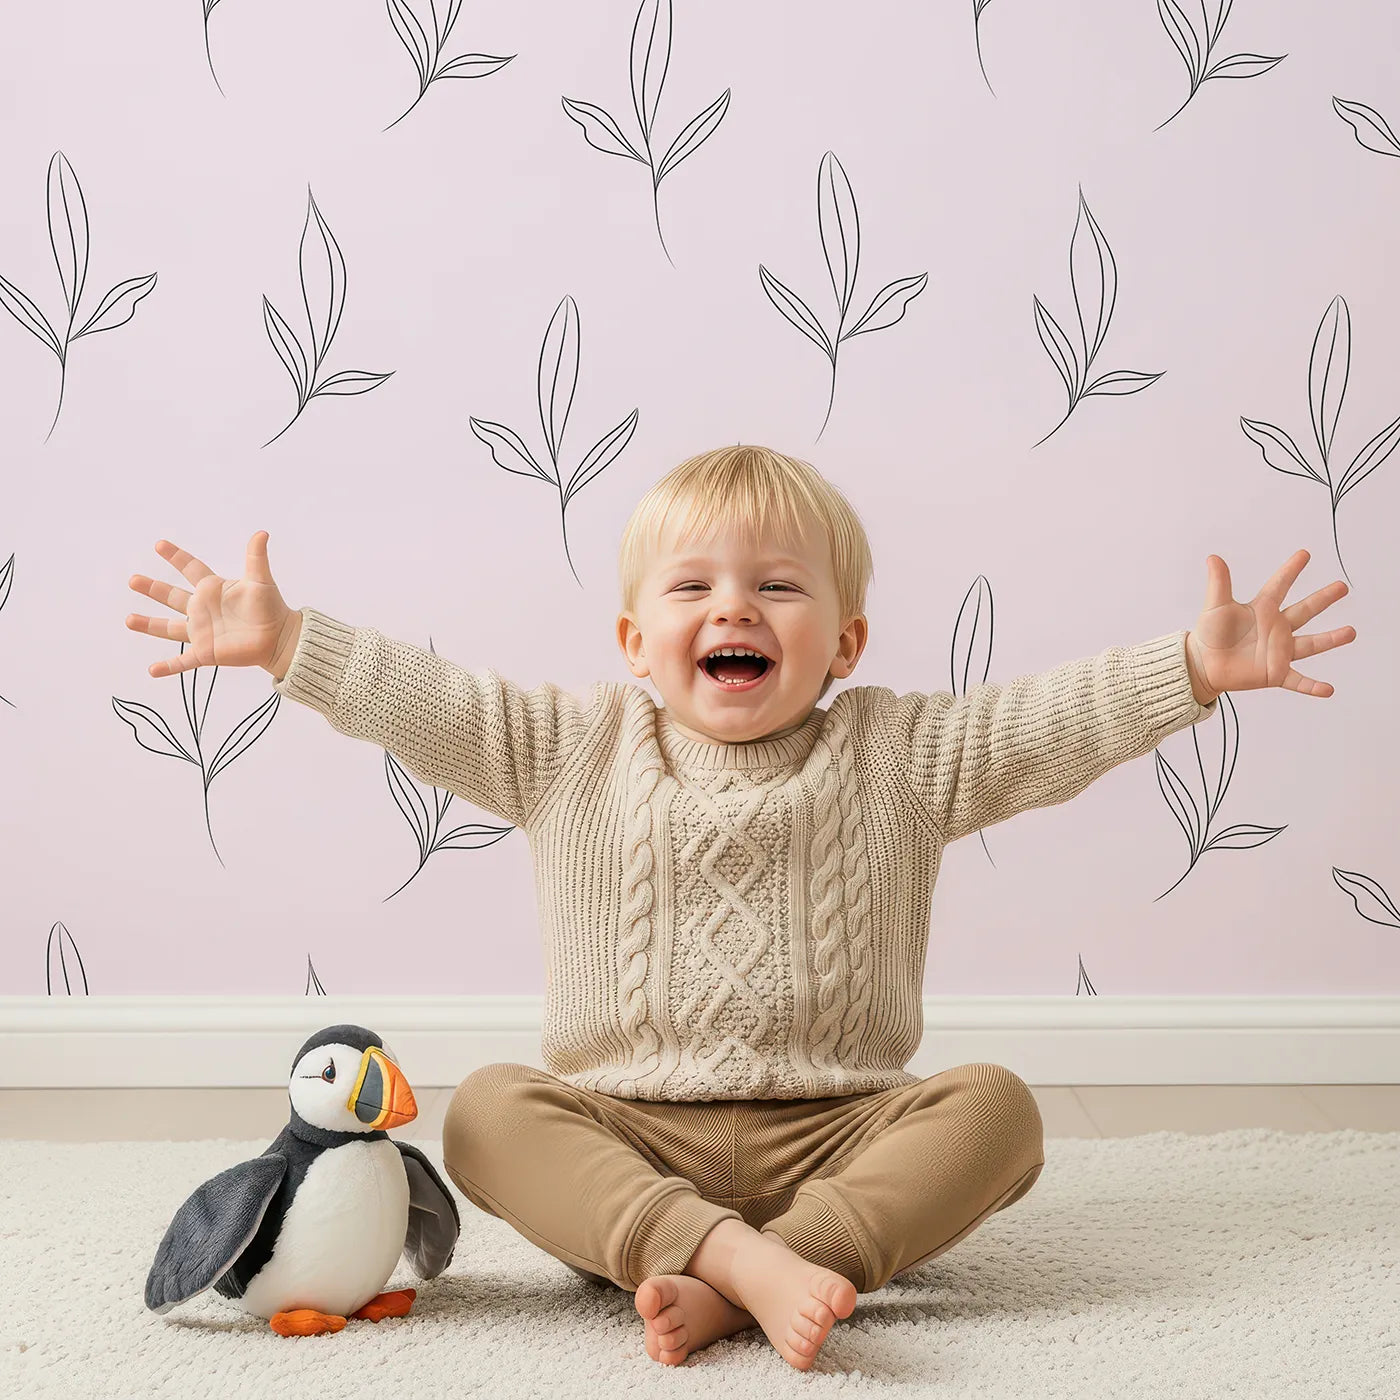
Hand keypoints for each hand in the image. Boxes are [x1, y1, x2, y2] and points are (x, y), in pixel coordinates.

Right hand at [126, 532, 296, 677]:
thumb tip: (261, 533)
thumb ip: (256, 557)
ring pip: (169, 628)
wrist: (279, 638)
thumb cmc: (271, 608)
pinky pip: (183, 661)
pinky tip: (152, 670)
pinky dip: (168, 667)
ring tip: (129, 620)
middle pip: (172, 596)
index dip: (176, 556)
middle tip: (133, 580)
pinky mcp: (206, 652)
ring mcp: (202, 631)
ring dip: (149, 625)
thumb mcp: (261, 580)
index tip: (160, 545)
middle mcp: (202, 609)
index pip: (190, 568)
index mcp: (213, 589)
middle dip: (153, 588)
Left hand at [1185, 549, 1356, 700]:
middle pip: (1304, 610)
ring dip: (1330, 639)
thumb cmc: (1209, 634)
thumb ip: (1219, 583)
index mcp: (1262, 609)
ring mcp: (1278, 651)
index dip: (1291, 570)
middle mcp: (1276, 628)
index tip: (1304, 554)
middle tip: (1342, 587)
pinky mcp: (1275, 673)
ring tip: (1351, 632)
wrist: (1203, 664)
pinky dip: (1312, 686)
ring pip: (1310, 644)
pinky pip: (1298, 681)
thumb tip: (1213, 558)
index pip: (1280, 585)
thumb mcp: (1215, 606)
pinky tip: (1328, 689)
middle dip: (1323, 599)